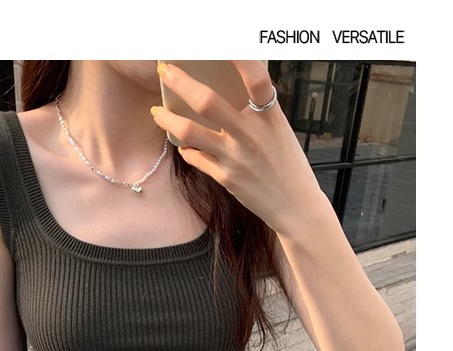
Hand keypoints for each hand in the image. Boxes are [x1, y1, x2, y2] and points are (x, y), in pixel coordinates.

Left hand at [152, 61, 328, 237]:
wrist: (295, 206)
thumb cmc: (288, 164)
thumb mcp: (279, 131)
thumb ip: (256, 112)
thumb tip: (232, 92)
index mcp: (269, 116)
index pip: (255, 78)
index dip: (239, 57)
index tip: (219, 43)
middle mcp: (250, 134)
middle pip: (207, 102)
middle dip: (180, 82)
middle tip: (164, 70)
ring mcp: (235, 157)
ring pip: (191, 132)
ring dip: (168, 119)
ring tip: (157, 111)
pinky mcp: (226, 178)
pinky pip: (197, 158)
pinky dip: (187, 149)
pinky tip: (183, 145)